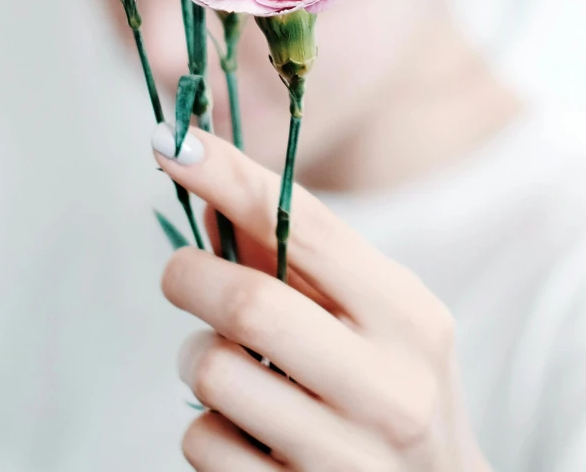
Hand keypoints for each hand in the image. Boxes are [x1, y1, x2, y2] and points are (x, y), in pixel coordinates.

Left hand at [153, 130, 492, 470]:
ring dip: (195, 358)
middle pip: (248, 304)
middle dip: (190, 276)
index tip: (174, 145)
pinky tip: (240, 429)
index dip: (230, 178)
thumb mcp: (377, 322)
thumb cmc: (393, 394)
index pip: (307, 227)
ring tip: (221, 364)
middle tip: (179, 274)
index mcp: (411, 319)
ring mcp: (346, 457)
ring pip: (214, 374)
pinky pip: (203, 442)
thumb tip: (214, 198)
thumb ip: (304, 263)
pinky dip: (204, 426)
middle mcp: (389, 388)